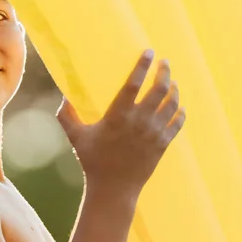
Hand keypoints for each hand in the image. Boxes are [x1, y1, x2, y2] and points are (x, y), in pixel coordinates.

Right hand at [56, 49, 185, 194]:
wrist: (114, 189)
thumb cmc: (93, 161)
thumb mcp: (76, 137)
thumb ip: (67, 116)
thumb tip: (61, 97)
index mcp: (119, 116)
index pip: (134, 84)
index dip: (142, 65)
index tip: (149, 52)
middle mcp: (140, 121)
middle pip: (160, 89)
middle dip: (164, 72)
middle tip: (165, 63)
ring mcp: (154, 133)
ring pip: (172, 104)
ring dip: (174, 89)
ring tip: (173, 82)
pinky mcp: (163, 145)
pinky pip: (177, 123)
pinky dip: (180, 112)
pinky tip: (179, 107)